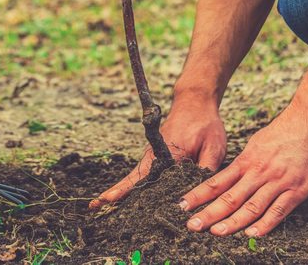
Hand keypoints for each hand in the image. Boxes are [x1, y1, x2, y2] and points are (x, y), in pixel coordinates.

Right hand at [91, 95, 226, 208]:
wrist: (195, 102)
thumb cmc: (205, 124)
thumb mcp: (214, 147)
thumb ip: (206, 171)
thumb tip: (200, 195)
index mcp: (167, 154)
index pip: (143, 176)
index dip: (126, 189)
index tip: (109, 198)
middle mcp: (155, 155)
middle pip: (133, 178)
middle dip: (115, 193)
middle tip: (94, 206)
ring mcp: (153, 155)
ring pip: (136, 177)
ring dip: (121, 190)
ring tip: (101, 205)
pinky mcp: (156, 156)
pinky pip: (143, 174)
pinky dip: (132, 185)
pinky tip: (126, 197)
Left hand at [180, 103, 307, 236]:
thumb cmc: (286, 129)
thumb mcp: (258, 142)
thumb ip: (246, 161)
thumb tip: (232, 174)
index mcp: (247, 160)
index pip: (217, 181)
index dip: (199, 195)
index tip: (183, 205)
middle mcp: (259, 171)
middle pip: (230, 197)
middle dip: (209, 213)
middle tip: (191, 225)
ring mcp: (278, 180)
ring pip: (251, 206)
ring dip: (233, 222)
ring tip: (216, 233)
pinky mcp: (298, 189)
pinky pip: (279, 210)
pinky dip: (265, 224)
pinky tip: (253, 234)